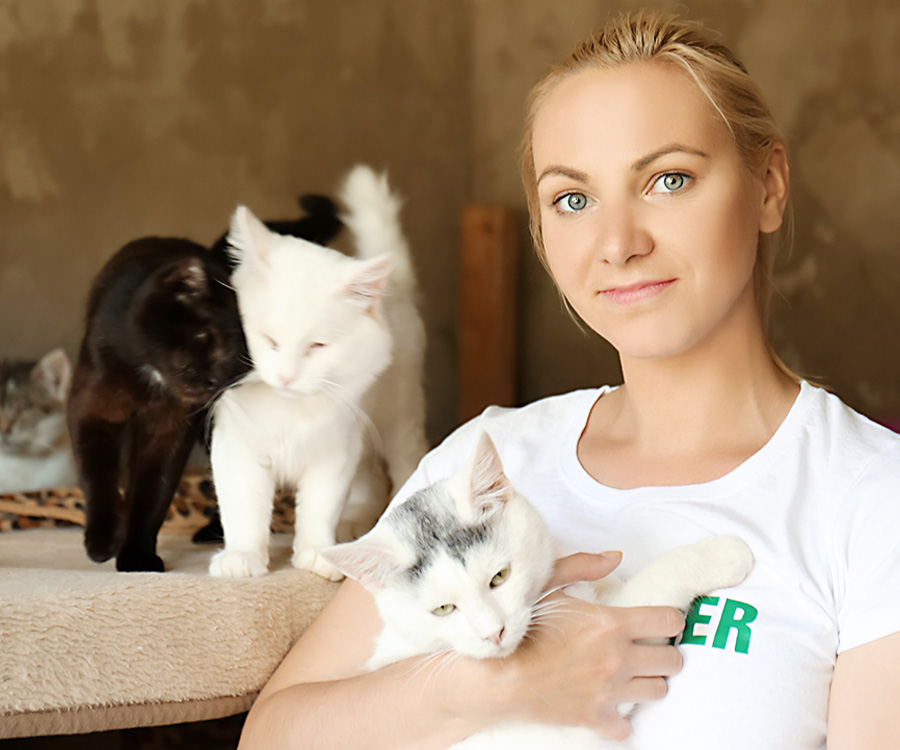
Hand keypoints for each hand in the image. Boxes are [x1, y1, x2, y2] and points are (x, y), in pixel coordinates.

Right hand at [498, 551, 684, 740]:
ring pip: (658, 690)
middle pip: (671, 659)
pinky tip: (609, 703)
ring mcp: (609, 692)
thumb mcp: (548, 585)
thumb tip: (616, 557)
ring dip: (648, 680)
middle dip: (665, 651)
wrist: (498, 677)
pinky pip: (626, 726)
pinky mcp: (596, 718)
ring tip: (632, 673)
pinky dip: (621, 718)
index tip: (662, 620)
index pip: (668, 620)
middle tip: (650, 647)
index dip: (670, 618)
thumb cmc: (521, 629)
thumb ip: (583, 566)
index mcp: (611, 624)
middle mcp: (618, 659)